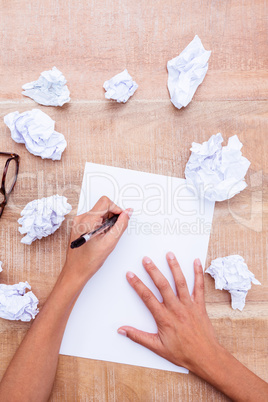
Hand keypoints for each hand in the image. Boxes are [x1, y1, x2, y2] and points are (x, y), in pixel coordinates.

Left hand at [63, 196, 131, 284]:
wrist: (75, 270)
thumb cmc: (89, 260)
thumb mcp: (110, 242)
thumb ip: (121, 225)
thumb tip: (127, 213)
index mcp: (87, 220)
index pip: (105, 202)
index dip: (116, 209)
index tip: (121, 218)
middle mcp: (81, 218)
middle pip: (102, 207)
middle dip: (111, 216)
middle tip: (113, 231)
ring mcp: (78, 222)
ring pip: (98, 213)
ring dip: (106, 221)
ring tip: (105, 236)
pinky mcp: (78, 225)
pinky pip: (93, 219)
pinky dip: (100, 225)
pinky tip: (100, 236)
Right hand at [118, 252, 219, 372]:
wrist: (205, 357)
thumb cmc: (182, 353)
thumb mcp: (157, 347)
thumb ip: (138, 337)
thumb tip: (122, 330)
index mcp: (164, 318)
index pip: (147, 298)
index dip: (137, 285)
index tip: (130, 274)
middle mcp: (176, 308)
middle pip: (163, 285)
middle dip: (153, 271)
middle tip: (146, 259)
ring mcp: (189, 305)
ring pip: (181, 282)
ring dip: (174, 267)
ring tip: (169, 254)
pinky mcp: (200, 305)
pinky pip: (199, 287)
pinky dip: (198, 273)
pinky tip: (196, 262)